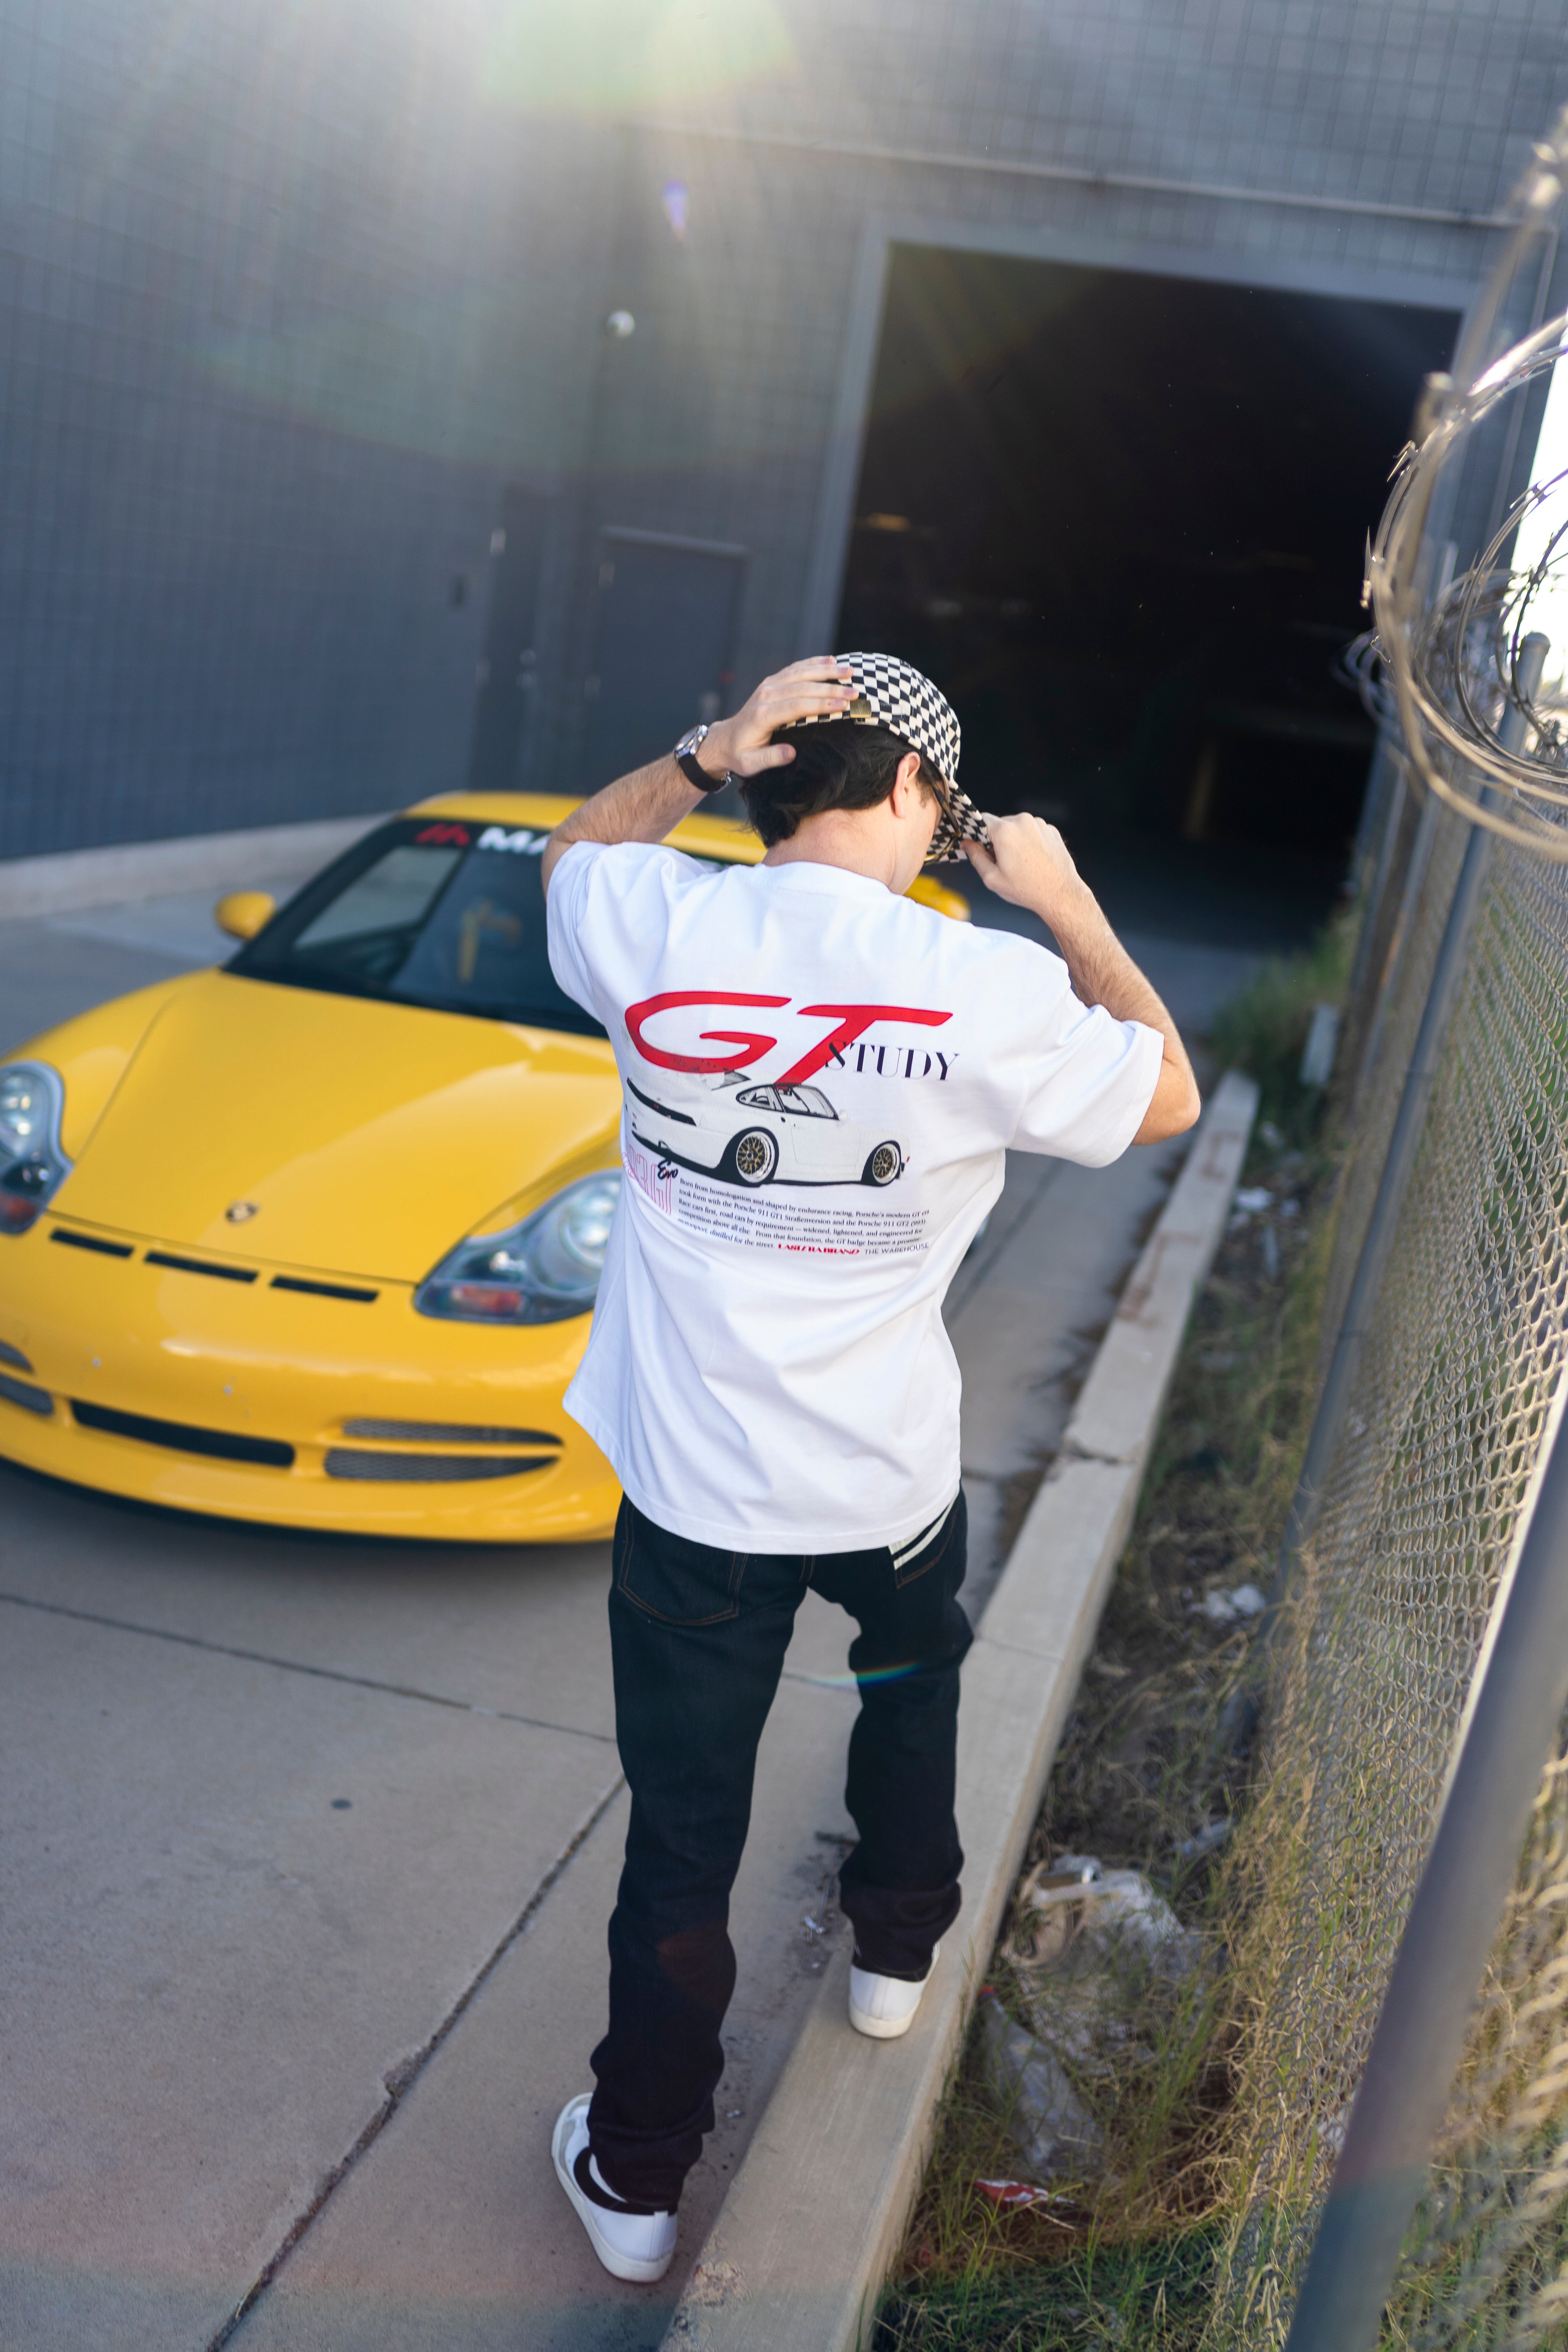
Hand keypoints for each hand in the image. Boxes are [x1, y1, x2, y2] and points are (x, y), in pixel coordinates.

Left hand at [700, 657, 853, 778]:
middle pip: (803, 687)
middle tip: (855, 691)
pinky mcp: (772, 682)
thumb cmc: (741, 754)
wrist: (725, 739)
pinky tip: (831, 660)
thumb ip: (770, 759)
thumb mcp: (751, 764)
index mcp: (763, 715)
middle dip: (831, 688)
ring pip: (801, 673)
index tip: (843, 705)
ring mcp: (769, 685)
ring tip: (850, 670)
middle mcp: (766, 695)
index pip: (797, 706)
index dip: (821, 704)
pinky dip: (814, 663)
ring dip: (827, 671)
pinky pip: (795, 669)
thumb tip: (791, 753)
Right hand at [963, 812, 1093, 929]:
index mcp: (1005, 831)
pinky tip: (1033, 859)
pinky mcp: (1051, 830)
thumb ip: (975, 857)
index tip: (979, 846)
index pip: (981, 819)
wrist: (1060, 894)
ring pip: (1017, 827)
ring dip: (1014, 840)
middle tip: (1002, 861)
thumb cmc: (1028, 889)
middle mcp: (1023, 821)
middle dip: (998, 839)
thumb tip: (967, 844)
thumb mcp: (992, 878)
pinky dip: (1029, 841)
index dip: (978, 834)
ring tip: (1021, 862)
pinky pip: (1033, 831)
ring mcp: (1039, 824)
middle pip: (1000, 824)